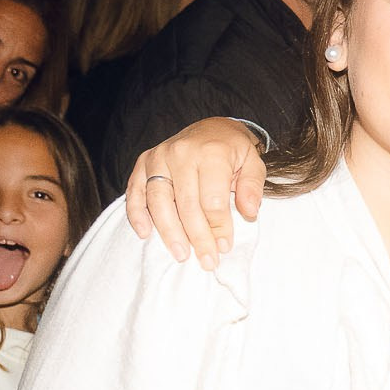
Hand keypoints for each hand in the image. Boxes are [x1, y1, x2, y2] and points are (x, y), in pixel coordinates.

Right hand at [124, 118, 268, 269]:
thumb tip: (249, 212)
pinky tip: (145, 233)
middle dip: (197, 237)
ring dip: (169, 231)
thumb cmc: (233, 151)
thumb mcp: (254, 163)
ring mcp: (159, 157)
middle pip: (186, 204)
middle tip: (207, 260)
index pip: (212, 200)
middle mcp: (181, 153)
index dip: (219, 227)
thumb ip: (252, 187)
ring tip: (180, 254)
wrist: (212, 128)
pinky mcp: (144, 162)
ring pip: (159, 200)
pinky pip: (135, 190)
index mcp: (212, 153)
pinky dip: (137, 213)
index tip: (225, 247)